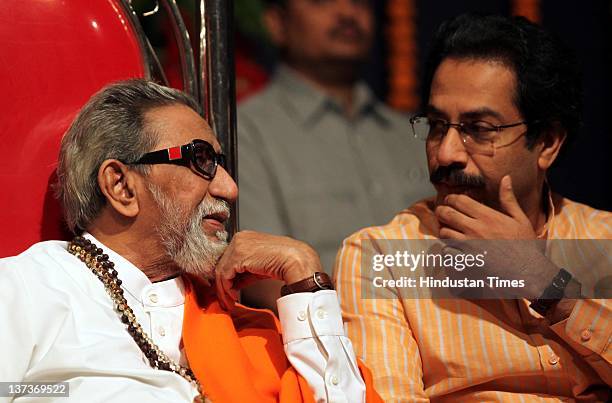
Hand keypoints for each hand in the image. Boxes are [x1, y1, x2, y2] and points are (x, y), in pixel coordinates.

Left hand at [214, 230, 321, 309]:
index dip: (226, 277)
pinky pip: (225, 275)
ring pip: (221, 270)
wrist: (296, 261)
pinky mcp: (238, 255)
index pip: (227, 258)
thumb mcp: (260, 267)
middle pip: (222, 264)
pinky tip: (233, 297)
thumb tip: (235, 283)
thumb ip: (245, 272)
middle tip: (226, 300)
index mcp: (245, 237)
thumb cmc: (285, 262)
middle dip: (223, 285)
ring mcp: (238, 245)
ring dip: (224, 290)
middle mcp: (240, 238)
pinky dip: (226, 289)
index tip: (227, 291)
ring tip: (229, 302)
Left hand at [434, 175, 556, 297]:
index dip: (451, 198)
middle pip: (447, 213)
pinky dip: (446, 247)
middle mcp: (476, 228)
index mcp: (488, 216)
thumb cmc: (524, 244)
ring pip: (444, 231)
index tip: (450, 200)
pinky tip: (452, 247)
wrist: (526, 270)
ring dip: (443, 229)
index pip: (460, 200)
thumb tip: (505, 178)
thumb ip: (508, 199)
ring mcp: (470, 244)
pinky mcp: (467, 259)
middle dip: (441, 210)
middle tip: (442, 212)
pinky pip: (447, 250)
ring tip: (448, 229)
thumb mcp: (520, 219)